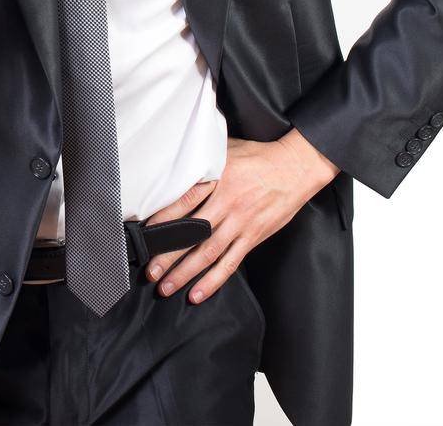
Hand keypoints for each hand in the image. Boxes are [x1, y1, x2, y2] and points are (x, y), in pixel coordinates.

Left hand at [140, 129, 338, 304]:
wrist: (296, 167)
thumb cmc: (260, 157)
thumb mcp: (228, 148)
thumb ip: (204, 159)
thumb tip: (178, 158)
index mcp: (218, 179)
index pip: (184, 201)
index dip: (163, 219)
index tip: (146, 233)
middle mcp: (227, 203)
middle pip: (192, 233)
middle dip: (168, 255)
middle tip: (150, 271)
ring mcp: (241, 222)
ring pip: (208, 252)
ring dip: (185, 273)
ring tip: (167, 287)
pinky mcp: (253, 236)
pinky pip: (231, 262)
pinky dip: (214, 280)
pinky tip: (198, 293)